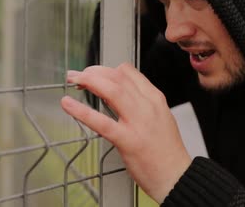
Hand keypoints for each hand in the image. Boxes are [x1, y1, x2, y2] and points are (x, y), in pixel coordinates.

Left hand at [61, 63, 191, 203]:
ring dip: (88, 81)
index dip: (106, 69)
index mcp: (155, 99)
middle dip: (93, 71)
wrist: (176, 176)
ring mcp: (138, 122)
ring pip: (111, 90)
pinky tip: (68, 104)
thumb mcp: (160, 117)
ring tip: (73, 80)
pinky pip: (101, 122)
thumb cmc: (166, 151)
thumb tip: (119, 91)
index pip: (128, 72)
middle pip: (117, 76)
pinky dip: (81, 111)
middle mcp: (147, 106)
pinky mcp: (128, 141)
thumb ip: (141, 103)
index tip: (94, 73)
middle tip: (78, 75)